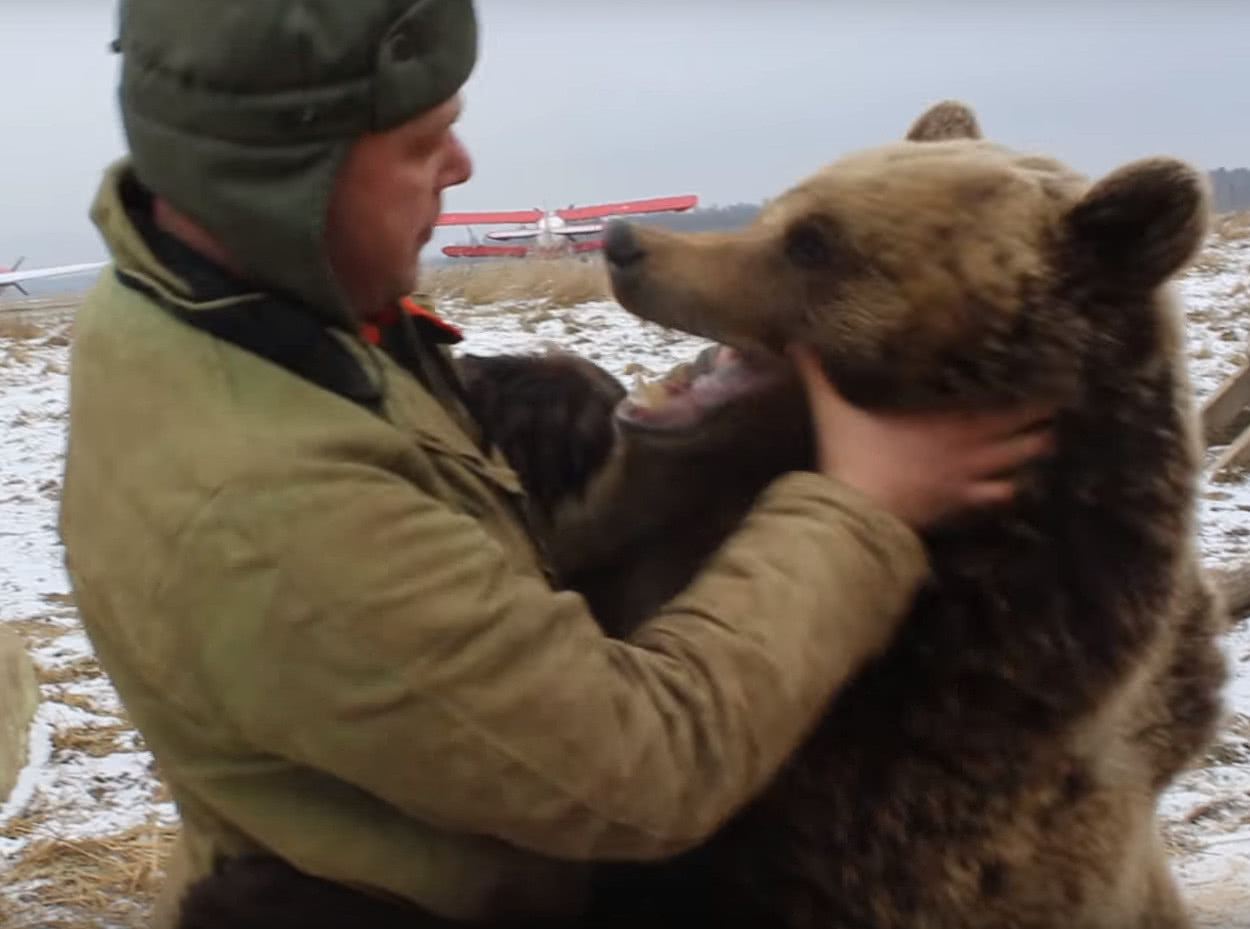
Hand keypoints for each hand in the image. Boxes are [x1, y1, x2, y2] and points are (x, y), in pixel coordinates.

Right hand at [788, 344, 1054, 528]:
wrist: (854, 511)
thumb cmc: (850, 456)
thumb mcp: (832, 411)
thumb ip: (818, 377)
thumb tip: (794, 344)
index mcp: (941, 424)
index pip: (994, 411)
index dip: (1025, 405)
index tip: (1049, 393)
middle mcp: (961, 451)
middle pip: (1014, 439)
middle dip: (1038, 428)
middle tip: (1059, 417)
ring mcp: (961, 482)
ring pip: (1011, 468)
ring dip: (1029, 457)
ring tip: (1047, 447)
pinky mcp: (953, 507)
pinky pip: (989, 499)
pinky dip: (1003, 493)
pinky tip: (1011, 491)